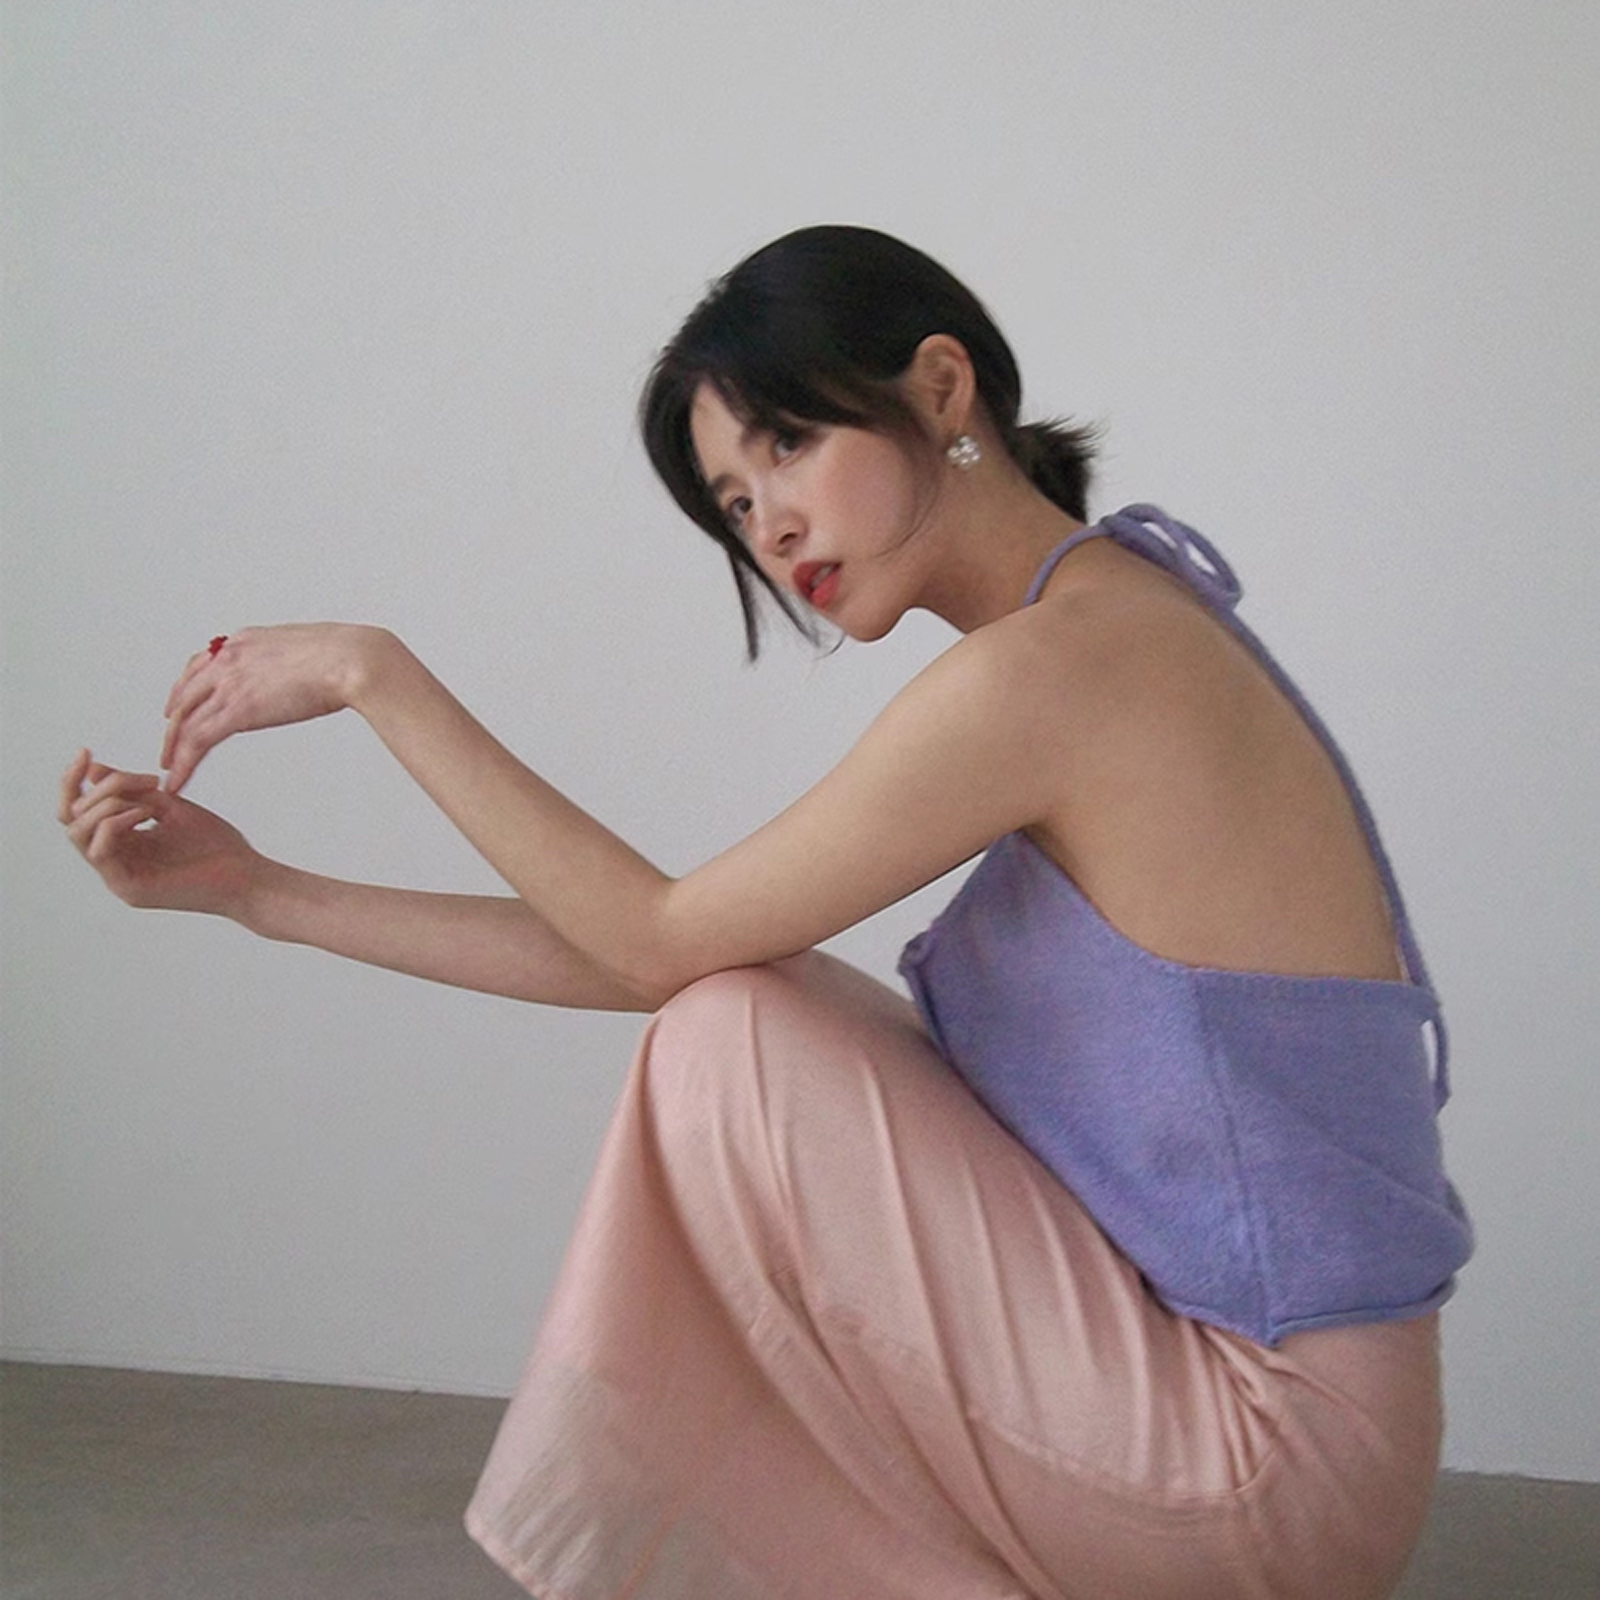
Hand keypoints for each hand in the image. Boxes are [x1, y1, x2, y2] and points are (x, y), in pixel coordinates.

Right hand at [60, 750, 260, 914]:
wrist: (249, 876)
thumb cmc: (218, 845)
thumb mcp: (171, 806)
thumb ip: (132, 791)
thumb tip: (92, 768)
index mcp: (121, 842)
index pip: (77, 811)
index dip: (73, 780)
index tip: (86, 751)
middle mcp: (114, 861)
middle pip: (72, 819)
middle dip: (100, 788)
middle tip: (144, 780)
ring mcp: (119, 877)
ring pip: (79, 833)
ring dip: (106, 804)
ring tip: (147, 798)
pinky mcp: (130, 889)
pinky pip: (101, 851)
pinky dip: (114, 823)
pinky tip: (144, 814)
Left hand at [161, 623, 386, 793]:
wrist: (351, 660)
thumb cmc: (346, 655)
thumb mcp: (306, 647)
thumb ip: (290, 660)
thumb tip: (300, 670)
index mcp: (245, 642)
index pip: (201, 666)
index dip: (186, 690)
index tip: (181, 706)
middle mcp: (228, 659)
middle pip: (186, 695)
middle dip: (174, 724)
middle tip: (169, 745)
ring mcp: (229, 684)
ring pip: (186, 722)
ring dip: (174, 750)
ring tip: (170, 772)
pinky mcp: (237, 711)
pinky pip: (198, 741)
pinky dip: (184, 764)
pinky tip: (179, 780)